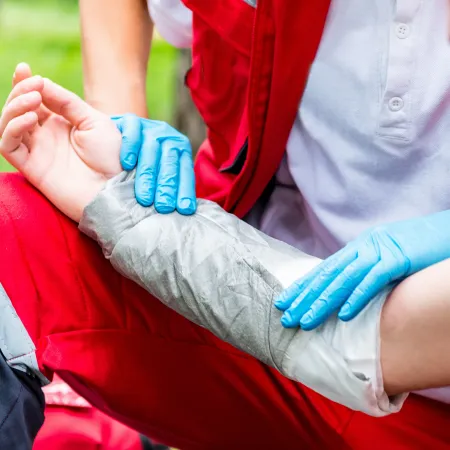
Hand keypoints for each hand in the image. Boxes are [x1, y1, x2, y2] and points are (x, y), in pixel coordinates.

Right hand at [0, 64, 121, 221]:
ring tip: (34, 100)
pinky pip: (9, 146)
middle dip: (19, 91)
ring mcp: (38, 152)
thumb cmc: (112, 157)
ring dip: (14, 107)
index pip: (34, 99)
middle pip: (18, 109)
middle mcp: (46, 137)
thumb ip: (68, 102)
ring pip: (8, 125)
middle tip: (33, 84)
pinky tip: (30, 119)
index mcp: (61, 124)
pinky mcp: (32, 168)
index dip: (25, 83)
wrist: (116, 188)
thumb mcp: (94, 121)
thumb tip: (41, 82)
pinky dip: (13, 129)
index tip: (25, 69)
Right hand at [112, 114, 195, 214]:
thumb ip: (168, 187)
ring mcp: (150, 127)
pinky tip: (126, 164)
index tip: (184, 210)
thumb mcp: (158, 172)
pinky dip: (130, 148)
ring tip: (144, 197)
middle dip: (167, 187)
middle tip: (164, 208)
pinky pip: (133, 132)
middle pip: (170, 163)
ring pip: (153, 151)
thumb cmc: (141, 162)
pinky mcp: (131, 121)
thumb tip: (179, 215)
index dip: (185, 191)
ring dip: (148, 176)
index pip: (185, 172)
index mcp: (180, 150)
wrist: (120, 133)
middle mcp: (168, 137)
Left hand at [275, 211, 449, 329]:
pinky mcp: (398, 258)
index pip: (324, 269)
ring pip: (344, 278)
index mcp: (358, 247)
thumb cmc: (417, 246)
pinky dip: (358, 296)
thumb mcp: (386, 256)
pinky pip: (374, 280)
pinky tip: (344, 315)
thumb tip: (347, 291)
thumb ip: (366, 269)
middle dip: (304, 297)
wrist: (446, 229)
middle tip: (285, 317)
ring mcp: (379, 251)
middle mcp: (363, 247)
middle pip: (327, 274)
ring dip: (323, 302)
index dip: (302, 286)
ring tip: (305, 321)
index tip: (284, 302)